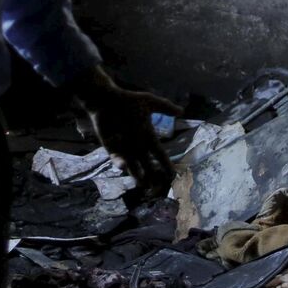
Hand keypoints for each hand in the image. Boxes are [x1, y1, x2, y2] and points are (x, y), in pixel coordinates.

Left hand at [73, 68, 177, 195]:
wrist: (106, 100)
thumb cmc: (128, 100)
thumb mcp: (149, 102)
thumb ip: (165, 107)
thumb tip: (181, 111)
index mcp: (148, 136)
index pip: (159, 154)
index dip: (166, 164)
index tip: (173, 174)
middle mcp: (137, 145)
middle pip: (147, 164)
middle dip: (152, 176)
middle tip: (157, 188)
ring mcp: (124, 148)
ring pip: (133, 166)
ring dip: (137, 175)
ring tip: (143, 184)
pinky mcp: (111, 148)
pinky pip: (116, 159)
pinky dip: (120, 163)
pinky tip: (124, 167)